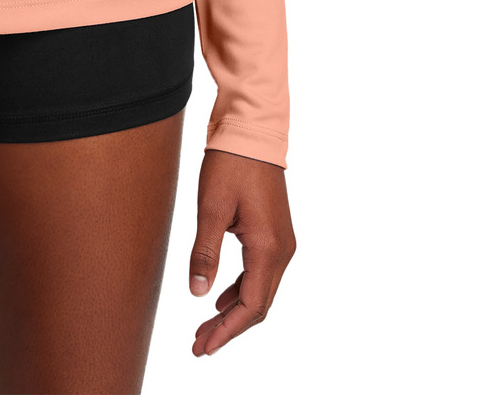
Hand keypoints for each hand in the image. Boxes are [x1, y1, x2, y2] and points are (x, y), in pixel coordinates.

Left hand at [188, 147, 294, 355]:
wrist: (252, 132)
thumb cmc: (231, 164)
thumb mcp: (211, 208)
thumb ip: (205, 253)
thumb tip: (198, 294)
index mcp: (267, 248)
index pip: (250, 306)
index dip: (227, 331)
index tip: (204, 347)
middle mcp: (281, 251)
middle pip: (258, 305)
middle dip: (228, 328)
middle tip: (199, 344)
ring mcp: (281, 242)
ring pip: (260, 290)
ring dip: (234, 311)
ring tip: (205, 326)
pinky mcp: (274, 233)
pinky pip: (260, 273)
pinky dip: (241, 289)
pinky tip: (221, 297)